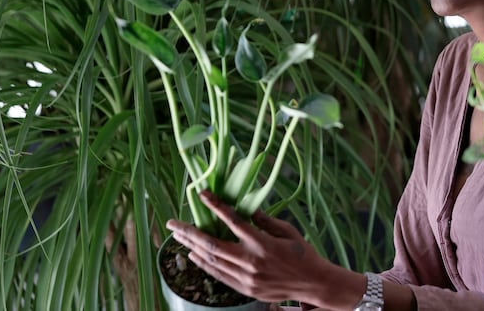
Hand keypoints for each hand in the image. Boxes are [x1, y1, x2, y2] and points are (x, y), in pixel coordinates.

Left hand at [165, 191, 355, 306]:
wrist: (312, 283)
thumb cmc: (302, 253)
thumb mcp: (286, 230)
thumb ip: (264, 220)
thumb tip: (246, 208)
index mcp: (262, 242)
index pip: (232, 220)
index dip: (215, 205)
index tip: (201, 194)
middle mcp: (250, 260)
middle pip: (211, 244)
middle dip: (188, 232)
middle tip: (172, 223)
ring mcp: (246, 277)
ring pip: (211, 261)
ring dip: (191, 248)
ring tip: (178, 237)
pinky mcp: (245, 289)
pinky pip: (218, 276)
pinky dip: (204, 265)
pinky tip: (194, 256)